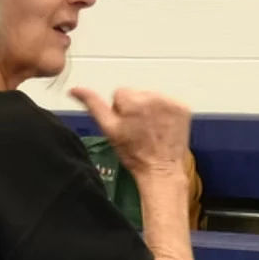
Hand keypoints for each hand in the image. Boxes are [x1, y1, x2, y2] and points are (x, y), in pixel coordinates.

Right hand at [69, 84, 191, 179]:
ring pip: (152, 97)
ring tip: (150, 129)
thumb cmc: (133, 154)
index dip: (120, 111)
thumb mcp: (109, 129)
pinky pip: (168, 103)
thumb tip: (75, 89)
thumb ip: (93, 105)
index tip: (126, 126)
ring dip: (150, 109)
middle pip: (137, 93)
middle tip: (138, 129)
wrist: (160, 170)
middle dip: (135, 107)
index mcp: (132, 99)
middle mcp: (153, 96)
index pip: (120, 93)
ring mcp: (171, 102)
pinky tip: (162, 127)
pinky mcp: (183, 108)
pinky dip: (165, 112)